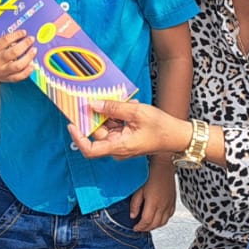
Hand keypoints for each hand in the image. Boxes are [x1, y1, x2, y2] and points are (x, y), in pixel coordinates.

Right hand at [0, 28, 34, 85]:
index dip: (16, 35)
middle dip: (25, 44)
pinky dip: (27, 71)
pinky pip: (19, 77)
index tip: (24, 32)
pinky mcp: (5, 79)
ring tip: (34, 50)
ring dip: (28, 57)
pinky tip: (33, 65)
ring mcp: (1, 72)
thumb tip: (22, 37)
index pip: (5, 40)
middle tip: (31, 39)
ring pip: (18, 65)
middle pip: (13, 52)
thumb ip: (4, 42)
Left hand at [69, 99, 186, 160]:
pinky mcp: (125, 139)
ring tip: (128, 104)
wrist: (177, 136)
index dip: (77, 137)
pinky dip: (119, 116)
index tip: (72, 124)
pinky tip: (130, 107)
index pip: (89, 149)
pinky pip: (115, 126)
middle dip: (100, 115)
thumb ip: (113, 108)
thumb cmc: (161, 128)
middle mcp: (117, 148)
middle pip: (97, 132)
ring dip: (112, 114)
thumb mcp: (136, 112)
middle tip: (103, 99)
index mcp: (118, 146)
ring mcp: (121, 144)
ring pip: (106, 127)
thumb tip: (93, 104)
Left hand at [130, 161, 176, 230]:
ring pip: (163, 222)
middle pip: (155, 224)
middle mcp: (163, 206)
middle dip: (146, 228)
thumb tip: (133, 215)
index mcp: (153, 203)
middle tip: (140, 228)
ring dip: (155, 226)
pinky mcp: (173, 202)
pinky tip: (158, 218)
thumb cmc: (151, 175)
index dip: (140, 227)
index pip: (146, 221)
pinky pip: (169, 216)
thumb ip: (135, 204)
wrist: (164, 166)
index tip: (135, 228)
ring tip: (148, 225)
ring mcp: (169, 204)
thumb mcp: (139, 189)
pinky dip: (163, 220)